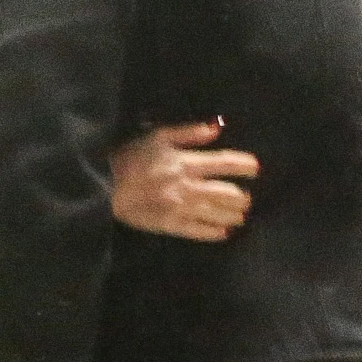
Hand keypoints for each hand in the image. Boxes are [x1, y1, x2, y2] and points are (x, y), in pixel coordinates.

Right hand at [111, 121, 258, 240]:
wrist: (105, 186)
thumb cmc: (131, 157)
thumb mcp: (159, 136)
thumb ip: (189, 133)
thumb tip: (217, 128)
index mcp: (186, 162)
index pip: (224, 163)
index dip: (244, 165)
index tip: (256, 168)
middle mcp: (188, 187)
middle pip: (225, 193)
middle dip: (241, 196)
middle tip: (247, 197)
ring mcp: (180, 209)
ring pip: (215, 213)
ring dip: (232, 215)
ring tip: (241, 215)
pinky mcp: (170, 225)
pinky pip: (197, 231)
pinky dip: (214, 232)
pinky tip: (225, 232)